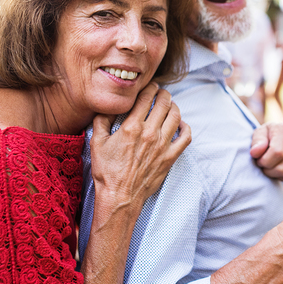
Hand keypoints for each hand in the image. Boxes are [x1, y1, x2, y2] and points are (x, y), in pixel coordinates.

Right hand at [90, 83, 191, 208]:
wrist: (119, 196)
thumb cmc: (106, 171)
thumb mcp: (96, 143)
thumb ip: (101, 120)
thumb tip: (108, 106)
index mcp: (131, 127)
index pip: (146, 97)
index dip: (150, 87)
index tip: (150, 86)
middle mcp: (150, 134)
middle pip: (164, 103)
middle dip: (163, 93)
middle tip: (161, 92)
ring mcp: (162, 146)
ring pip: (176, 116)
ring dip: (174, 106)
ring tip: (170, 105)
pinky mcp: (170, 157)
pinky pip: (186, 137)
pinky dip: (186, 127)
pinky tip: (180, 124)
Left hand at [250, 123, 282, 184]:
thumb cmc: (268, 139)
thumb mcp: (259, 135)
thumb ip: (256, 142)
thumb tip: (256, 152)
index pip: (277, 153)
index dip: (264, 162)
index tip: (260, 160)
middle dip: (270, 171)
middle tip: (267, 166)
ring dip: (279, 177)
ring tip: (275, 168)